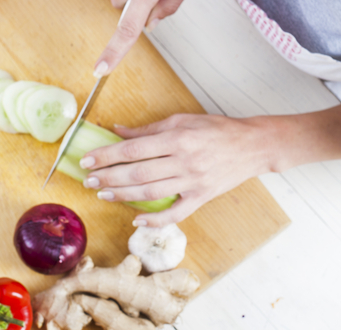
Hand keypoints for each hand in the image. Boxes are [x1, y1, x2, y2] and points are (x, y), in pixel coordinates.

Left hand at [79, 113, 273, 225]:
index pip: (134, 149)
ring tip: (103, 194)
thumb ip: (149, 129)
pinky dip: (156, 221)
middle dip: (110, 177)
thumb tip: (118, 132)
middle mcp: (184, 161)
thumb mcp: (183, 120)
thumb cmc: (217, 129)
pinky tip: (137, 221)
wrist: (252, 146)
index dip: (108, 155)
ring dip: (123, 195)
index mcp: (177, 138)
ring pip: (151, 193)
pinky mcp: (202, 197)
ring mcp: (193, 182)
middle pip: (138, 173)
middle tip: (89, 180)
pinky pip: (176, 213)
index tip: (88, 160)